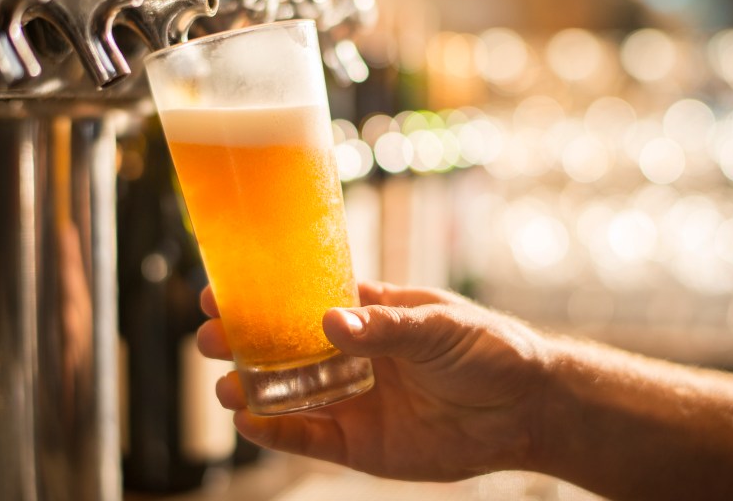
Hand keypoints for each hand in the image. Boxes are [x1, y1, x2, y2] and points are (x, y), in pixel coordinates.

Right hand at [196, 280, 550, 480]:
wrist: (524, 408)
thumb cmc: (489, 348)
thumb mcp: (439, 326)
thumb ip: (385, 327)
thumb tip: (330, 322)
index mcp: (371, 314)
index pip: (306, 299)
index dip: (264, 294)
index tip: (222, 288)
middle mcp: (353, 355)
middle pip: (284, 347)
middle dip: (243, 341)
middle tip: (207, 337)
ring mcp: (353, 399)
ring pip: (288, 393)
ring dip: (251, 387)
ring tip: (225, 383)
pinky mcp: (360, 442)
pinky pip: (309, 436)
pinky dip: (277, 430)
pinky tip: (250, 420)